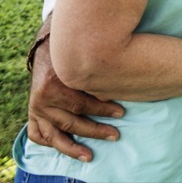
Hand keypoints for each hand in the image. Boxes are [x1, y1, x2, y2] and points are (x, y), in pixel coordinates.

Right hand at [27, 28, 123, 162]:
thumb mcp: (84, 61)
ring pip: (54, 136)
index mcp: (54, 85)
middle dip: (95, 130)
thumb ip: (97, 75)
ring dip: (73, 148)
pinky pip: (37, 135)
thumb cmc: (74, 55)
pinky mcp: (32, 114)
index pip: (81, 104)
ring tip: (89, 155)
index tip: (121, 113)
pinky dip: (49, 143)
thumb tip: (126, 84)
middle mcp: (42, 100)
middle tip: (115, 135)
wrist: (51, 49)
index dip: (103, 109)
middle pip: (71, 123)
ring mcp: (35, 110)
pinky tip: (65, 147)